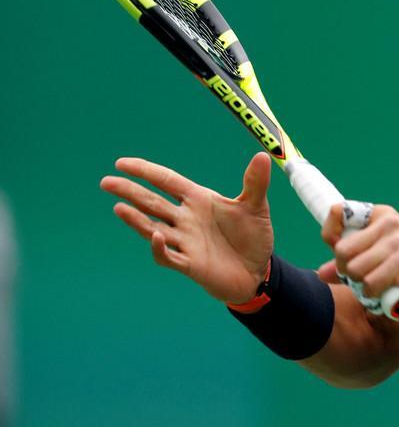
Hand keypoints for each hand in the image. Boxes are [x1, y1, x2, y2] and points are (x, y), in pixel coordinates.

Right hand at [100, 153, 275, 303]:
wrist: (259, 271)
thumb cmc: (253, 237)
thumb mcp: (256, 207)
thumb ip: (255, 182)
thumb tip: (263, 155)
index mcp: (198, 200)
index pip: (166, 181)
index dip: (145, 171)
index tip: (122, 163)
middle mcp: (186, 219)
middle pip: (152, 202)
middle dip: (130, 192)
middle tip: (106, 182)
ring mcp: (186, 241)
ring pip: (153, 227)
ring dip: (136, 219)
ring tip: (119, 207)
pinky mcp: (190, 264)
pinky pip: (169, 256)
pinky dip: (159, 247)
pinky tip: (156, 236)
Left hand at [316, 205, 398, 322]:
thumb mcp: (378, 259)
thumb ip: (348, 263)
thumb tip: (321, 274)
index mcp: (382, 216)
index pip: (337, 213)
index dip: (331, 238)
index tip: (345, 255)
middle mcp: (392, 224)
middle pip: (343, 252)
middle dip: (348, 272)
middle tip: (367, 279)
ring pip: (356, 272)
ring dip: (363, 289)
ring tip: (381, 288)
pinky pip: (372, 286)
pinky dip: (375, 297)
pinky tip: (391, 295)